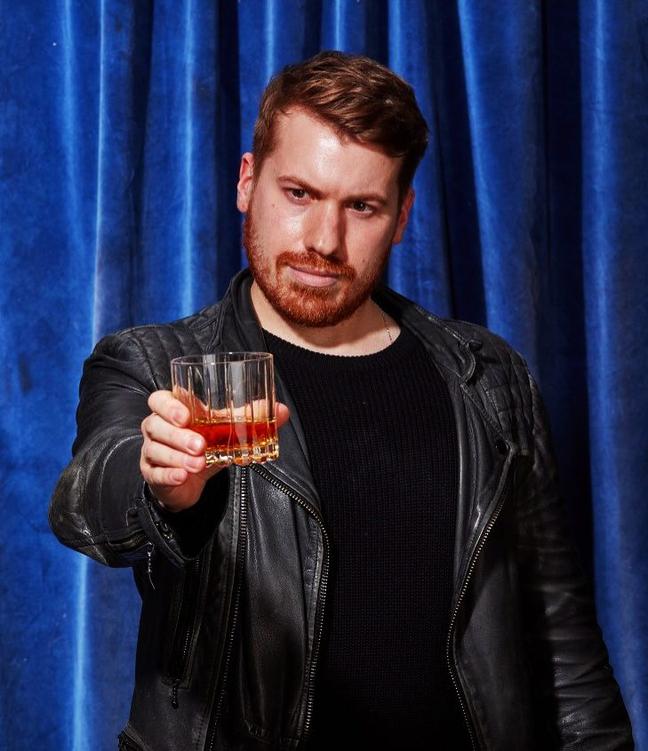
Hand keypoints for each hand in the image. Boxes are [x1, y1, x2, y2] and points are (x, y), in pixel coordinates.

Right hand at [140, 390, 289, 511]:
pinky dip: (169, 474)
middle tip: (200, 445)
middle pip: (156, 425)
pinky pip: (155, 473)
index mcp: (172, 410)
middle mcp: (157, 428)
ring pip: (156, 450)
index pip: (160, 400)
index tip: (187, 415)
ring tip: (199, 463)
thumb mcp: (226, 430)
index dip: (169, 405)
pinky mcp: (152, 474)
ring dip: (177, 457)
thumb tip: (281, 410)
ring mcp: (151, 451)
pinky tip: (182, 476)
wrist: (190, 479)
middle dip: (178, 435)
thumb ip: (251, 418)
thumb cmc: (205, 444)